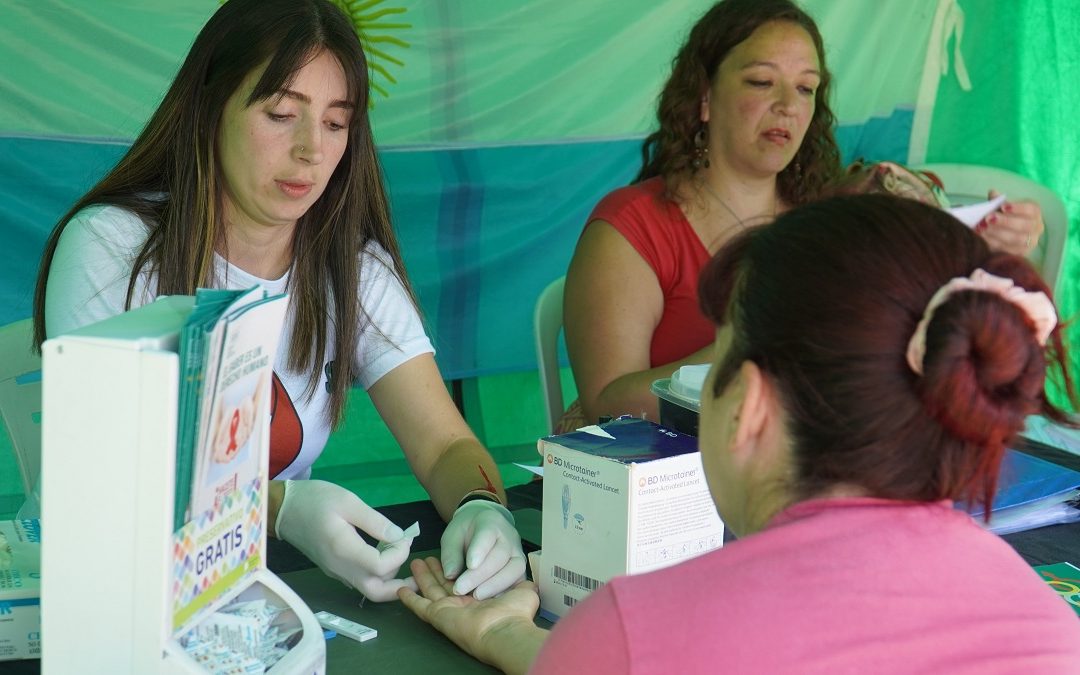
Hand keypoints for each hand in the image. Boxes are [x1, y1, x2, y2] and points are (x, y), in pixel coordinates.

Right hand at [275, 479, 415, 600]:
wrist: (283, 509)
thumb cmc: (315, 500)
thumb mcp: (348, 501)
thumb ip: (375, 521)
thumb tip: (398, 537)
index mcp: (344, 549)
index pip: (381, 567)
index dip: (399, 554)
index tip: (403, 536)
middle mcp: (340, 567)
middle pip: (376, 591)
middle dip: (399, 585)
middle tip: (415, 571)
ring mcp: (336, 571)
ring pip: (368, 588)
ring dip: (389, 579)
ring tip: (400, 555)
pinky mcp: (334, 569)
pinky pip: (359, 580)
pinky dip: (377, 574)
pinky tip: (384, 554)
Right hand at [399, 557, 539, 665]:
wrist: (504, 631)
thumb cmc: (515, 613)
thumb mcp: (524, 592)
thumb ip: (522, 585)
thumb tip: (526, 581)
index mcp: (481, 599)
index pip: (467, 581)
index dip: (459, 570)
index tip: (454, 558)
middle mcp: (464, 604)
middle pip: (445, 584)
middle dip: (436, 571)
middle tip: (426, 558)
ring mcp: (449, 609)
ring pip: (431, 590)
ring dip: (423, 577)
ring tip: (415, 562)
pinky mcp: (437, 615)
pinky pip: (419, 606)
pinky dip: (409, 599)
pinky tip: (401, 590)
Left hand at [440, 500, 525, 599]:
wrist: (483, 525)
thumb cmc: (466, 531)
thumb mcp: (452, 535)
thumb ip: (450, 553)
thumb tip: (450, 574)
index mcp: (490, 522)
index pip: (487, 535)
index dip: (479, 551)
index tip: (470, 565)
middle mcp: (509, 536)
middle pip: (499, 555)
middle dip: (480, 575)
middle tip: (460, 589)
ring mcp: (517, 552)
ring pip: (514, 569)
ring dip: (495, 585)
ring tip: (476, 595)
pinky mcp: (520, 567)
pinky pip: (519, 581)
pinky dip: (506, 591)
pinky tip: (490, 599)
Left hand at [977, 189, 1042, 255]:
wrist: (1004, 234)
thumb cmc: (1003, 216)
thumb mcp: (1001, 207)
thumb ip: (998, 201)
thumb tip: (993, 193)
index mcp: (1035, 212)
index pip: (1031, 210)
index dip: (1018, 208)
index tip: (1003, 206)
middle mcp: (1037, 227)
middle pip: (1024, 225)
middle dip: (1004, 222)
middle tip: (987, 218)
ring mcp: (1031, 242)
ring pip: (1016, 239)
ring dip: (997, 233)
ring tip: (982, 228)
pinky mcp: (1021, 253)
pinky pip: (1008, 249)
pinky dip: (993, 242)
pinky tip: (982, 237)